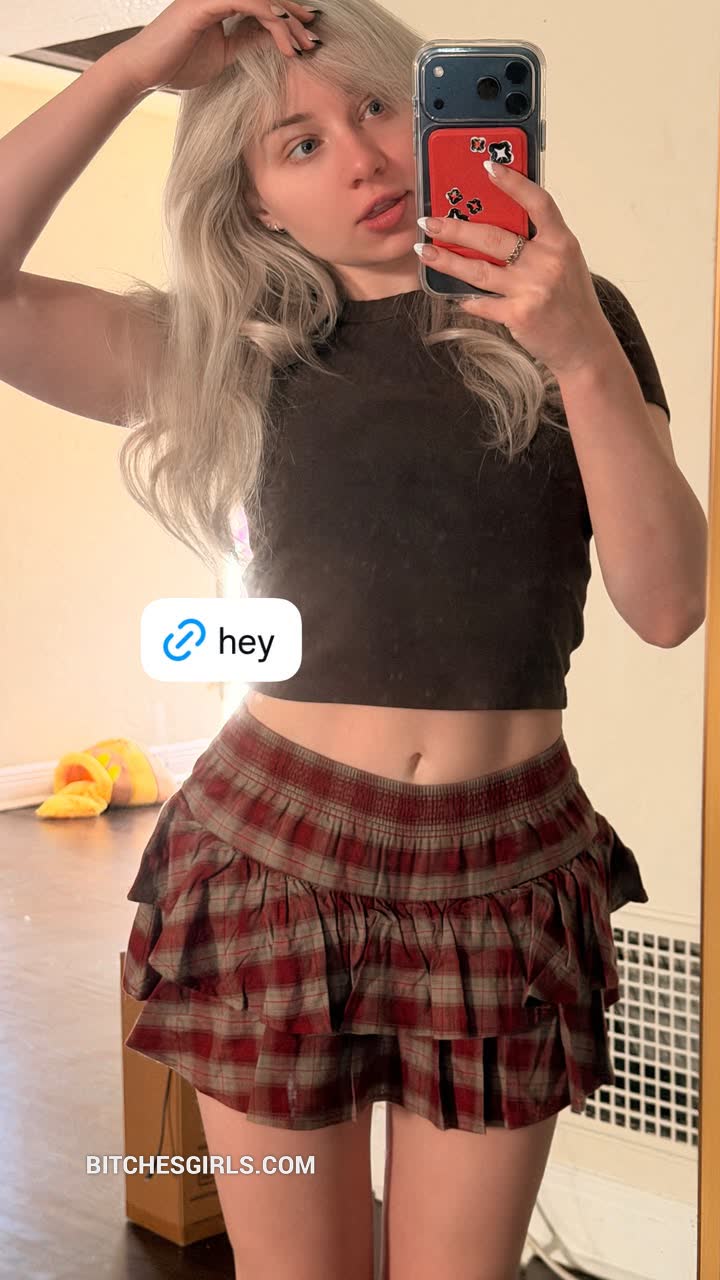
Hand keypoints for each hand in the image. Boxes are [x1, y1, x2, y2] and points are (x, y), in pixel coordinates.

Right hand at [113, 0, 318, 93]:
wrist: (144, 71)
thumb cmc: (177, 64)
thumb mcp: (223, 54)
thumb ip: (246, 41)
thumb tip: (273, 37)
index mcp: (221, 3)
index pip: (261, 4)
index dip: (287, 16)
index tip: (307, 36)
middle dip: (293, 16)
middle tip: (313, 38)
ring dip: (286, 19)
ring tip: (303, 42)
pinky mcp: (204, 3)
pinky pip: (245, 1)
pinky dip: (267, 14)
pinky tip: (283, 29)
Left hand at [416, 162, 615, 377]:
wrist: (584, 344)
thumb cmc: (570, 301)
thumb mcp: (564, 261)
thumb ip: (538, 241)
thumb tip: (496, 221)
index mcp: (561, 242)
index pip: (537, 203)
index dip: (513, 182)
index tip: (487, 166)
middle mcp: (547, 262)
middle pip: (494, 237)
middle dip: (456, 228)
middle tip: (430, 222)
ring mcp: (532, 289)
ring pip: (478, 270)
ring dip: (446, 260)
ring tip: (424, 251)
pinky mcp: (518, 314)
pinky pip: (482, 302)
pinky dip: (466, 299)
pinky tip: (454, 293)